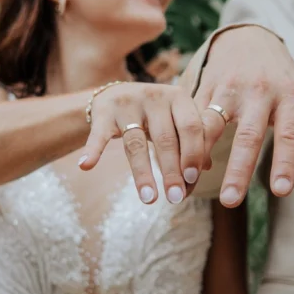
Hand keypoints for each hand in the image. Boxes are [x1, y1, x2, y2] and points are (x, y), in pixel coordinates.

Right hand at [78, 82, 204, 204]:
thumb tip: (207, 168)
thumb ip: (191, 141)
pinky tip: (86, 166)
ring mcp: (128, 103)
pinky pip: (99, 135)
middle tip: (176, 198)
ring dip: (143, 174)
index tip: (193, 179)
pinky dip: (92, 149)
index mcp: (179, 97)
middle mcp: (155, 97)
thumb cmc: (154, 115)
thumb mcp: (175, 120)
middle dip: (172, 171)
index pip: (191, 127)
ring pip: (136, 143)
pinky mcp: (104, 113)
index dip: (194, 153)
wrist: (114, 94)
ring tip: (149, 199)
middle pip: (165, 139)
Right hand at [194, 26, 293, 206]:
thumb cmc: (279, 77)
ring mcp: (229, 87)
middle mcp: (260, 91)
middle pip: (248, 135)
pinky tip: (185, 166)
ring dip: (201, 156)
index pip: (291, 135)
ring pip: (213, 124)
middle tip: (231, 201)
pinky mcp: (205, 84)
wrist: (249, 37)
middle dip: (239, 169)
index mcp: (289, 97)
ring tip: (191, 185)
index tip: (280, 192)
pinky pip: (193, 116)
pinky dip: (188, 142)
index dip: (286, 163)